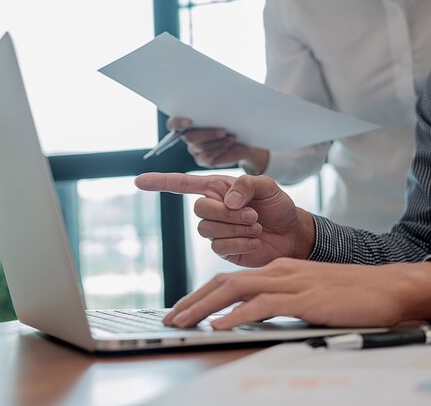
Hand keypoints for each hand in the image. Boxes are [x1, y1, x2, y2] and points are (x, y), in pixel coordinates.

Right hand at [134, 172, 315, 265]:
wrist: (292, 234)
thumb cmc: (279, 206)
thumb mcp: (267, 186)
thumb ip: (246, 185)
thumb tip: (227, 201)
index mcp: (218, 189)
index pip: (183, 184)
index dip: (161, 182)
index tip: (138, 181)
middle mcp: (213, 209)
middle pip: (199, 210)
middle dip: (227, 213)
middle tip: (253, 215)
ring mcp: (216, 231)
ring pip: (207, 230)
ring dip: (235, 228)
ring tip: (256, 227)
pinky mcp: (224, 249)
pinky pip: (219, 246)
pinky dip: (239, 243)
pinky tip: (254, 241)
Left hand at [163, 259, 430, 328]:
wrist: (390, 288)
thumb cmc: (350, 295)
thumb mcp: (307, 294)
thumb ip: (280, 301)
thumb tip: (251, 316)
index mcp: (278, 270)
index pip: (228, 280)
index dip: (200, 295)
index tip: (182, 311)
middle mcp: (279, 271)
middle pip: (223, 282)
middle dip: (192, 301)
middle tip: (170, 319)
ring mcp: (292, 282)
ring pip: (236, 290)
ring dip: (204, 308)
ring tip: (183, 323)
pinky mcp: (306, 298)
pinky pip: (264, 306)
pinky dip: (238, 315)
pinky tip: (221, 326)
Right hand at [167, 117, 269, 172]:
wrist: (242, 139)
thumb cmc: (231, 122)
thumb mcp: (224, 114)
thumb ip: (215, 111)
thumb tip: (215, 103)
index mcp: (187, 123)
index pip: (173, 124)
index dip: (177, 123)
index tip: (189, 122)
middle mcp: (188, 137)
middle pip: (189, 137)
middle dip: (207, 134)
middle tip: (224, 131)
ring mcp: (194, 150)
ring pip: (201, 147)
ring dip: (218, 142)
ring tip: (232, 137)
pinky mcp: (202, 160)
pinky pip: (208, 156)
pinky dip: (220, 149)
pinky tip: (229, 143)